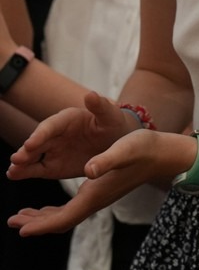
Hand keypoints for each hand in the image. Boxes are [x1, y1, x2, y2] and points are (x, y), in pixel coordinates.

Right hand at [8, 91, 134, 179]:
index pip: (50, 126)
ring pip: (32, 156)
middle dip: (26, 150)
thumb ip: (100, 107)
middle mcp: (54, 134)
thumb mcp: (110, 116)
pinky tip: (13, 175)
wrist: (116, 142)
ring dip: (21, 162)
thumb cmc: (112, 125)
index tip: (31, 143)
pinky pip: (36, 168)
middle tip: (17, 159)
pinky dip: (24, 172)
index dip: (40, 134)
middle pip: (37, 141)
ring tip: (12, 170)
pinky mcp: (52, 165)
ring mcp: (51, 150)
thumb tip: (91, 94)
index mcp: (66, 119)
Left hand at [8, 129, 183, 234]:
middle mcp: (96, 200)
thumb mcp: (125, 149)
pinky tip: (47, 206)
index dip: (41, 225)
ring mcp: (99, 197)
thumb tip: (89, 170)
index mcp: (97, 193)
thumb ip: (107, 160)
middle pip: (62, 221)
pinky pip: (73, 208)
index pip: (64, 218)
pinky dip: (56, 211)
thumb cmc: (145, 149)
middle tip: (12, 221)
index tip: (20, 228)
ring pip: (66, 216)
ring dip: (43, 218)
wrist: (164, 154)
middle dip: (36, 223)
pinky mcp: (102, 191)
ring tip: (22, 216)